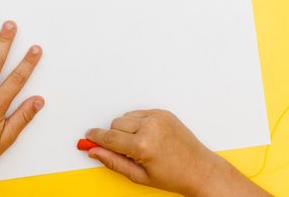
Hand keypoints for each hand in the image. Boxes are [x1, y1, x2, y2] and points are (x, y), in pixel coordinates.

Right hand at [86, 109, 270, 196]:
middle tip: (124, 150)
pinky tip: (148, 136)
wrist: (200, 170)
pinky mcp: (163, 112)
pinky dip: (137, 123)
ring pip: (125, 117)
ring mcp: (158, 118)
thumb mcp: (139, 176)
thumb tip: (95, 151)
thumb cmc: (174, 176)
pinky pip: (139, 113)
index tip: (88, 137)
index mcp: (143, 145)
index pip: (109, 137)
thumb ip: (112, 162)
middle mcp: (150, 127)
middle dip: (114, 136)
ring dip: (126, 129)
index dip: (95, 138)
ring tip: (139, 144)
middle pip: (115, 124)